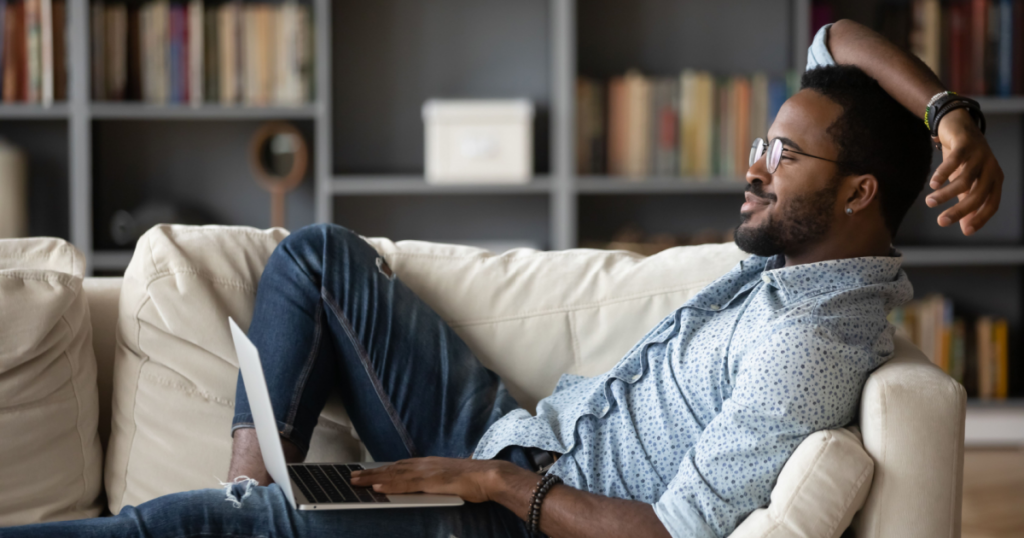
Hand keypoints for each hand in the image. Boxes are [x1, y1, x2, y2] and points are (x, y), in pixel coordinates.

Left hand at [350, 457, 515, 502]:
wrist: (491, 476)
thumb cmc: (476, 481)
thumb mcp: (452, 480)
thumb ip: (439, 483)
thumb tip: (432, 487)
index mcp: (429, 464)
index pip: (400, 467)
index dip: (382, 470)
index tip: (366, 473)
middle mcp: (425, 464)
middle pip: (393, 468)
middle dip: (371, 473)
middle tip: (352, 477)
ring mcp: (428, 471)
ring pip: (395, 474)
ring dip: (374, 478)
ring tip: (357, 481)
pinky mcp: (432, 481)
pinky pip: (407, 484)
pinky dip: (391, 484)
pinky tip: (378, 487)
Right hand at [925, 108, 1003, 235]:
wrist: (958, 126)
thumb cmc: (963, 159)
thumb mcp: (966, 183)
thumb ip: (967, 203)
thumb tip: (967, 229)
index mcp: (994, 179)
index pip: (992, 203)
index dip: (980, 218)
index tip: (965, 232)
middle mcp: (990, 168)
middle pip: (978, 195)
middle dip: (959, 211)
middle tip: (940, 222)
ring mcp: (979, 155)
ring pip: (964, 180)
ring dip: (945, 194)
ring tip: (930, 202)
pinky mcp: (965, 144)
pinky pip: (954, 162)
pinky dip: (942, 174)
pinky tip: (933, 184)